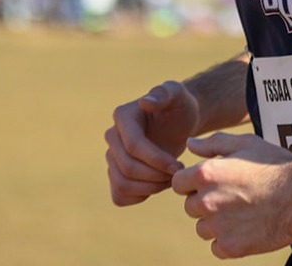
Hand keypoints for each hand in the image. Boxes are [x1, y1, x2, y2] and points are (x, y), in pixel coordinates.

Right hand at [107, 80, 200, 204]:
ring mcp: (112, 156)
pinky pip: (118, 195)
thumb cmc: (180, 106)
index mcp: (122, 116)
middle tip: (178, 174)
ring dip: (149, 189)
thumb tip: (145, 102)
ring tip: (170, 180)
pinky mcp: (116, 173)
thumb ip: (165, 93)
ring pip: (121, 185)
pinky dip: (138, 198)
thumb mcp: (178, 94)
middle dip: (156, 176)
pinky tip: (158, 187)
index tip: (179, 166)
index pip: (133, 146)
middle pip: (127, 168)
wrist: (179, 122)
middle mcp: (112, 136)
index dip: (157, 160)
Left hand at [171, 132, 291, 257]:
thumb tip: (190, 145)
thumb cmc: (275, 165)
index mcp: (206, 174)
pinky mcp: (231, 247)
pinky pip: (216, 247)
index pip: (178, 183)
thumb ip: (214, 143)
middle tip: (234, 196)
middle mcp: (207, 201)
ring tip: (243, 211)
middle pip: (190, 207)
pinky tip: (246, 227)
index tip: (212, 182)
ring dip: (216, 222)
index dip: (193, 182)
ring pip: (202, 228)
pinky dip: (227, 240)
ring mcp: (218, 227)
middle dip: (205, 202)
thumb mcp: (246, 143)